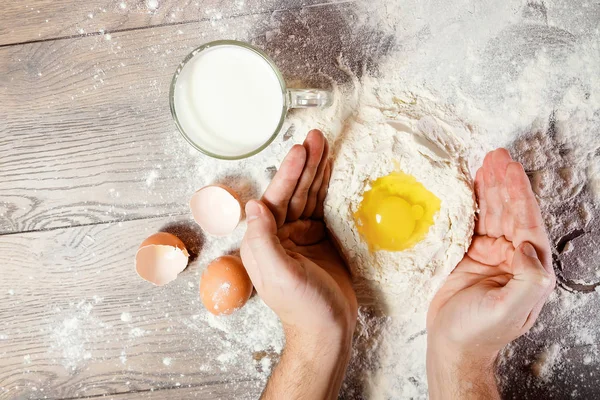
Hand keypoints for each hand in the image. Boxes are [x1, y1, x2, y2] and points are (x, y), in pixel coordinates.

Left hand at [241, 130, 356, 399]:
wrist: (328, 329)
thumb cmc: (302, 306)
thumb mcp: (280, 275)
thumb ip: (263, 240)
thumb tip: (253, 204)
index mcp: (264, 240)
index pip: (276, 198)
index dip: (289, 173)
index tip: (300, 150)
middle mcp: (280, 234)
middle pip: (293, 191)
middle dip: (305, 164)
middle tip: (317, 137)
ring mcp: (301, 236)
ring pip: (309, 196)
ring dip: (317, 171)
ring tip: (325, 145)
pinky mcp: (320, 240)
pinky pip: (323, 207)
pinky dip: (328, 188)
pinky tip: (334, 172)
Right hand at [426, 149, 555, 398]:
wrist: (451, 346)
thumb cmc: (479, 333)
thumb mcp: (510, 309)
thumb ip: (528, 278)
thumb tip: (529, 245)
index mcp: (528, 269)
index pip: (527, 224)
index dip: (519, 195)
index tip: (510, 171)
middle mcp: (512, 258)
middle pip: (510, 212)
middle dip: (505, 183)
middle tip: (497, 156)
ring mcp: (490, 255)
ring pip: (492, 213)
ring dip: (490, 188)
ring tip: (486, 162)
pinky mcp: (468, 255)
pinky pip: (472, 223)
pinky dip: (471, 203)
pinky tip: (470, 186)